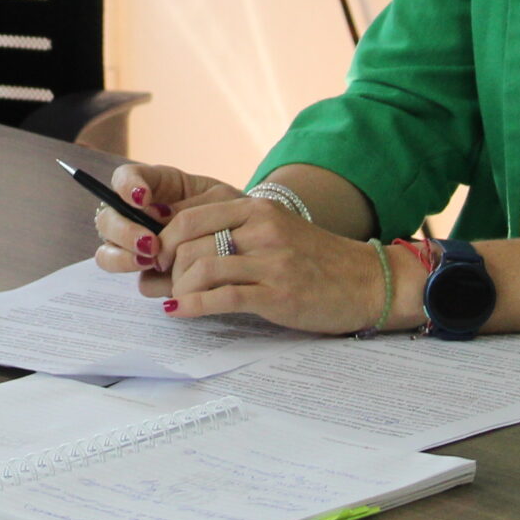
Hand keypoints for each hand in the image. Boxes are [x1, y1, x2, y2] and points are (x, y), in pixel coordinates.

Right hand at [90, 162, 237, 277]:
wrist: (250, 240)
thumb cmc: (232, 209)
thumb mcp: (218, 198)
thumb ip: (190, 205)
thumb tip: (161, 216)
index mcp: (152, 186)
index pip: (124, 179)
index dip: (126, 187)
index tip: (142, 198)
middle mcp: (136, 216)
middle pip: (106, 219)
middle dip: (124, 231)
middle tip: (150, 242)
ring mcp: (138, 246)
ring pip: (108, 254)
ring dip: (125, 258)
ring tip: (152, 261)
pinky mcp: (151, 274)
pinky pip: (138, 281)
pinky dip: (152, 282)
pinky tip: (170, 281)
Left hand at [102, 168, 403, 335]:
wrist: (366, 281)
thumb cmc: (313, 259)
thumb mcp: (273, 231)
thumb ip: (232, 231)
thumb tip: (175, 244)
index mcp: (256, 209)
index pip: (189, 215)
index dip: (161, 237)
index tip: (153, 256)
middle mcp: (261, 229)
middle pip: (187, 243)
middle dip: (165, 266)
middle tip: (160, 282)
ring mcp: (270, 261)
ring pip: (200, 269)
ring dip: (177, 288)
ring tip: (176, 298)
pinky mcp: (277, 294)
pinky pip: (221, 298)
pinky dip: (192, 305)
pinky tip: (180, 311)